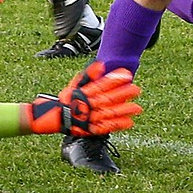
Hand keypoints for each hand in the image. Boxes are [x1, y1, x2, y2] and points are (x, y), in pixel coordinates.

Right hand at [26, 62, 141, 135]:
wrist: (54, 117)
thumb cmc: (67, 100)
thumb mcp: (75, 84)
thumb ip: (88, 75)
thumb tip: (100, 65)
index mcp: (85, 92)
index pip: (102, 84)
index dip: (115, 80)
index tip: (127, 75)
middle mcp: (88, 104)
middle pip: (108, 98)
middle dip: (123, 94)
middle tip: (136, 90)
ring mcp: (90, 117)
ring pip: (109, 113)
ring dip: (124, 110)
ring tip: (137, 108)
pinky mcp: (91, 128)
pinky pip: (106, 126)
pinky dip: (117, 125)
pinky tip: (129, 122)